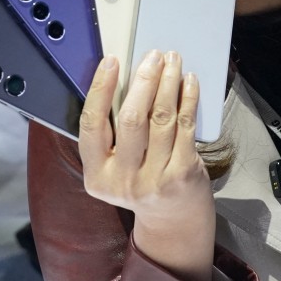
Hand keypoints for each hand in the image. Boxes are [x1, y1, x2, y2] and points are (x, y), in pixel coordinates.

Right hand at [78, 50, 214, 280]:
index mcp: (96, 175)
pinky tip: (189, 82)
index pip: (91, 125)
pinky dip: (188, 99)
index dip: (100, 89)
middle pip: (131, 119)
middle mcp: (122, 180)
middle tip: (153, 57)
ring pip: (161, 119)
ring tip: (173, 62)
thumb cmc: (143, 181)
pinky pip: (185, 127)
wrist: (173, 222)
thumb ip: (114, 134)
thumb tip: (125, 78)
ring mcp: (154, 179)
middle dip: (144, 81)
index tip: (111, 61)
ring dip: (169, 83)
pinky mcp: (182, 175)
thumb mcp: (117, 167)